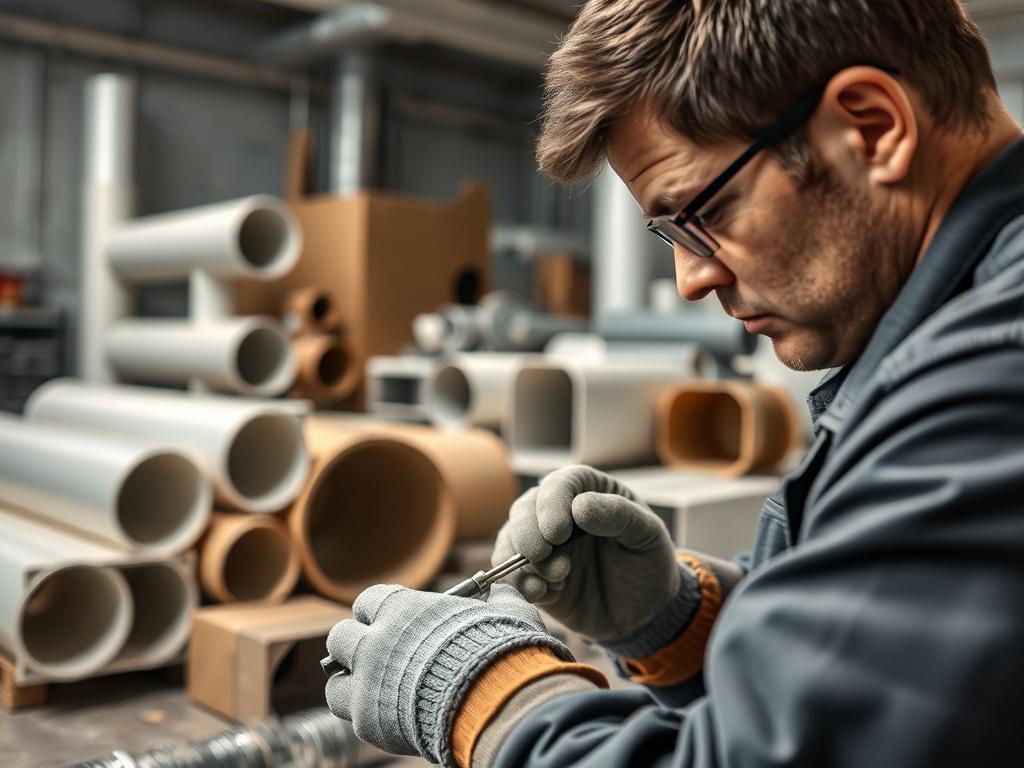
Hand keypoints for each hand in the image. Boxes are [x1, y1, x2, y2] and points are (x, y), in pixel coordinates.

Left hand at [324, 583, 570, 763]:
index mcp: (402, 609)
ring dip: (351, 684)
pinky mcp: (368, 719)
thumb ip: (498, 599)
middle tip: (375, 660)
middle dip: (354, 648)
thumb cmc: (503, 650)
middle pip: (340, 638)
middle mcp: (376, 641)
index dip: (376, 614)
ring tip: (373, 691)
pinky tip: (388, 715)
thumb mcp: (506, 613)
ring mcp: (368, 681)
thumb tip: (504, 590)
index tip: (387, 624)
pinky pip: (350, 715)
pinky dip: (366, 714)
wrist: (497, 699)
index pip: (367, 602)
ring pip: (335, 681)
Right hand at [491, 465, 698, 653]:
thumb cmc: (648, 562)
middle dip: (527, 533)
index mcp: (586, 492)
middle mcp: (557, 514)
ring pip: (511, 542)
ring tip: (557, 580)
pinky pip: (511, 576)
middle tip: (543, 555)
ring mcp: (542, 546)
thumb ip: (618, 515)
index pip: (559, 485)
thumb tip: (579, 506)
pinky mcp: (533, 577)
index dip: (552, 504)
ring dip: (522, 561)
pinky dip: (521, 584)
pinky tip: (545, 594)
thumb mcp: (647, 534)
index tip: (558, 532)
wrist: (645, 612)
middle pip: (525, 510)